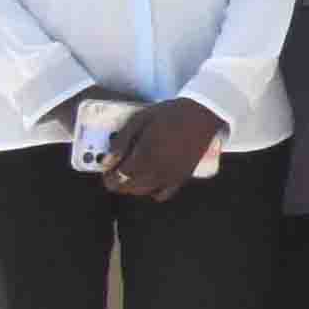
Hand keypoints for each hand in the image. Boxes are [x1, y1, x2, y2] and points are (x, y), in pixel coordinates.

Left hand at [103, 100, 221, 201]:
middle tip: (115, 172)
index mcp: (144, 156)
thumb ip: (121, 141)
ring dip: (132, 186)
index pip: (118, 177)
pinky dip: (153, 192)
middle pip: (129, 187)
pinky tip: (150, 181)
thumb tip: (108, 160)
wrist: (202, 114)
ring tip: (131, 174)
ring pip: (144, 192)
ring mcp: (170, 176)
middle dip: (118, 182)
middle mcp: (156, 170)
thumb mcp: (139, 120)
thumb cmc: (170, 114)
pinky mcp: (182, 177)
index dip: (108, 177)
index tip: (106, 170)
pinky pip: (163, 194)